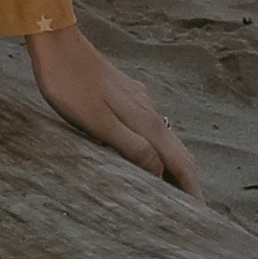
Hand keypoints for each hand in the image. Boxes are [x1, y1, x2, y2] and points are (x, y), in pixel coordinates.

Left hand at [23, 14, 202, 195]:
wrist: (57, 44)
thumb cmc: (70, 86)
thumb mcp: (98, 123)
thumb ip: (132, 147)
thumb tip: (160, 172)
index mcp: (146, 122)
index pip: (180, 162)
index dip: (192, 189)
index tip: (200, 215)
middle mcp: (149, 112)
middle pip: (179, 152)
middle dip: (189, 181)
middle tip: (192, 210)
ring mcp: (139, 102)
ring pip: (166, 140)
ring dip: (174, 166)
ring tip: (173, 189)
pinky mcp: (126, 96)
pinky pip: (152, 129)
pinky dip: (158, 149)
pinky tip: (147, 153)